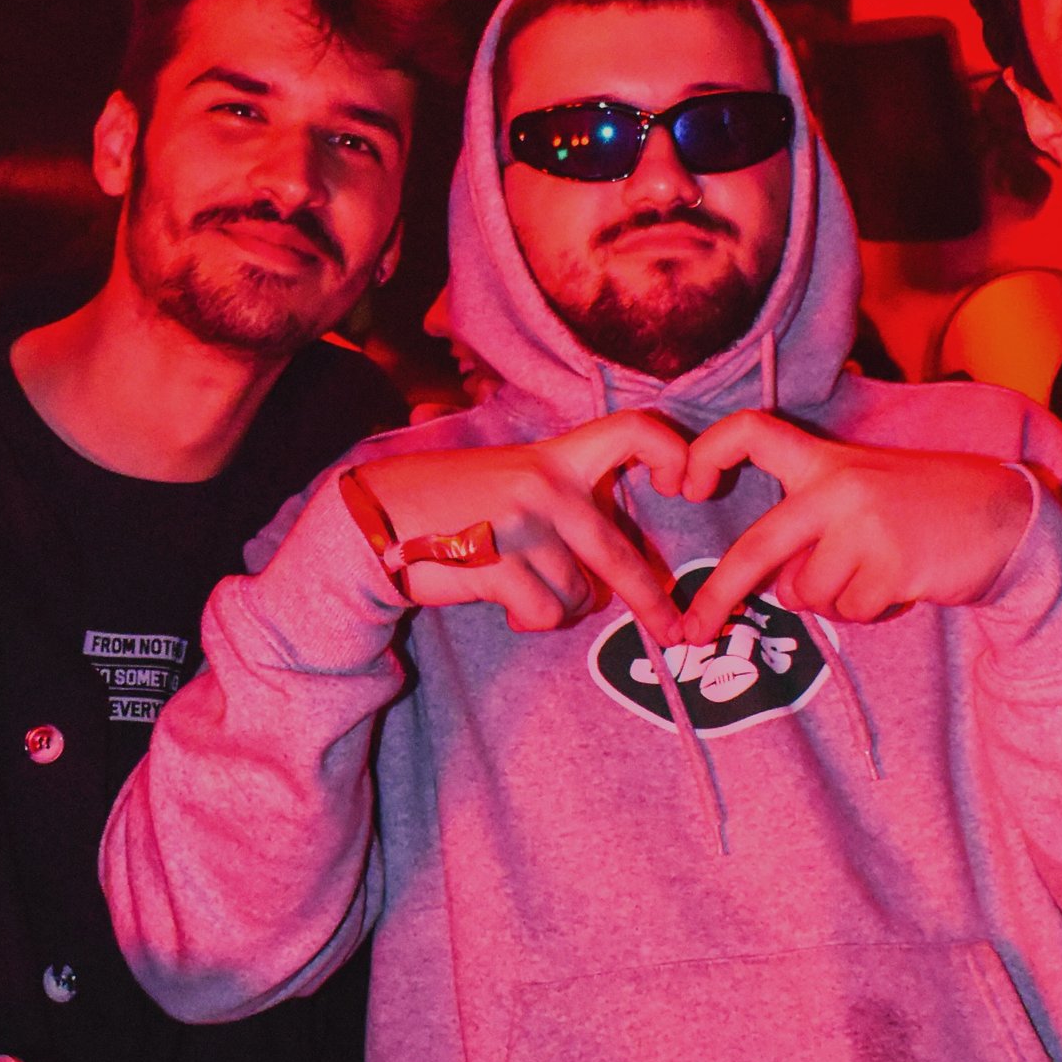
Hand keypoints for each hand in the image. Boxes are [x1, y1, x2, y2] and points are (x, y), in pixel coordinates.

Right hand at [357, 414, 689, 640]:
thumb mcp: (509, 478)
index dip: (672, 453)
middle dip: (652, 601)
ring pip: (579, 595)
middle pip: (620, 553)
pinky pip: (544, 613)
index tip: (685, 486)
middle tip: (676, 631)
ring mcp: (523, 525)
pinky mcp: (498, 562)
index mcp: (555, 457)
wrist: (376, 516)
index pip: (634, 430)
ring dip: (558, 607)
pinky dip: (531, 620)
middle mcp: (547, 486)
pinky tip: (507, 607)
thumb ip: (562, 503)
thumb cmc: (448, 503)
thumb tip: (610, 572)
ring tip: (524, 591)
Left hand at [673, 411, 1030, 641]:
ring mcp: (866, 528)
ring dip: (833, 600)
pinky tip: (899, 583)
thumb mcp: (862, 490)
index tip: (685, 485)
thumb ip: (811, 523)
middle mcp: (838, 488)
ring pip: (810, 594)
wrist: (1005, 515)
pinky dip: (868, 610)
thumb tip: (773, 587)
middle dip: (719, 595)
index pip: (751, 432)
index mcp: (825, 461)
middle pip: (757, 548)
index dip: (707, 452)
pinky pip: (851, 612)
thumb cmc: (923, 506)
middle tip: (691, 631)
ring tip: (875, 571)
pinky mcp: (892, 566)